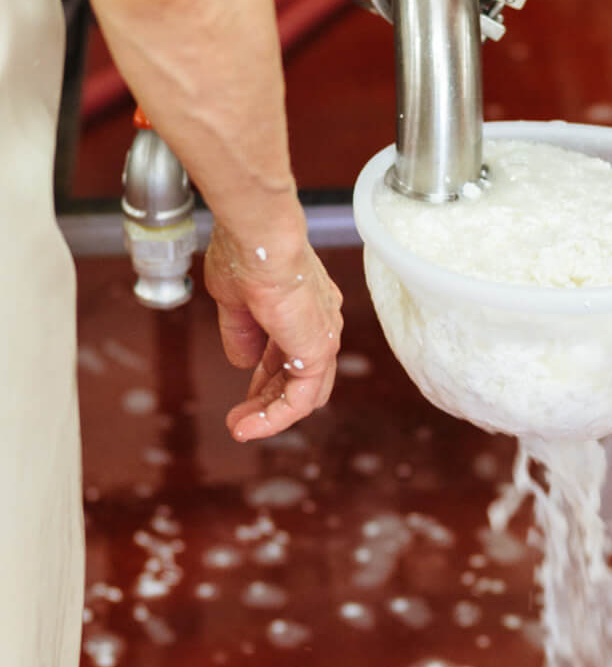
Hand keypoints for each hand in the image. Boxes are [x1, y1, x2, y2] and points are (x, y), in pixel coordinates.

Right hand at [204, 221, 342, 441]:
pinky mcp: (317, 352)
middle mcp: (320, 321)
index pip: (290, 353)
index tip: (244, 395)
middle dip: (268, 400)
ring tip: (240, 429)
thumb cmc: (246, 253)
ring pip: (302, 392)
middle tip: (241, 418)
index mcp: (303, 305)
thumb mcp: (235, 300)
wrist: (259, 237)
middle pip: (299, 376)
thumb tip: (242, 362)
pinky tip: (248, 427)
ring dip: (269, 414)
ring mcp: (322, 337)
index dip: (266, 378)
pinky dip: (274, 417)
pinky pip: (299, 400)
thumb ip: (241, 333)